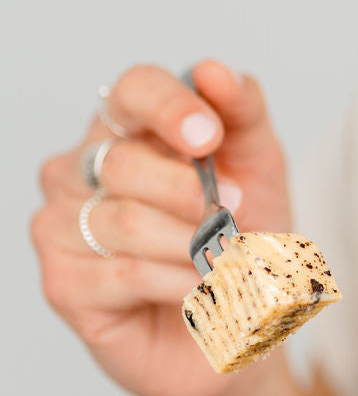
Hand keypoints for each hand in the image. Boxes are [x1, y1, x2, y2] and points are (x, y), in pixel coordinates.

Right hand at [32, 59, 292, 395]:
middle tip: (231, 216)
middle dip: (190, 193)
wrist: (243, 325)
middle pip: (122, 161)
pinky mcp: (63, 283)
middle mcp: (80, 169)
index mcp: (126, 127)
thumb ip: (242, 113)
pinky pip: (122, 273)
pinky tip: (197, 289)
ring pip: (123, 221)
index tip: (210, 137)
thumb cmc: (242, 238)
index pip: (133, 90)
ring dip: (191, 246)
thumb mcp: (259, 168)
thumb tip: (213, 70)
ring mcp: (61, 225)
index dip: (170, 107)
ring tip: (220, 260)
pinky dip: (177, 282)